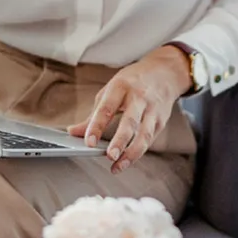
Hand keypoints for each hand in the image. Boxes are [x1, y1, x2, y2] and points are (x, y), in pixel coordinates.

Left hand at [70, 44, 193, 171]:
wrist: (164, 72)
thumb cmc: (132, 82)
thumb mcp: (110, 91)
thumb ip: (93, 114)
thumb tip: (73, 132)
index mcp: (121, 87)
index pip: (107, 108)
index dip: (97, 126)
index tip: (89, 142)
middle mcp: (139, 98)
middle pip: (130, 122)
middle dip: (120, 140)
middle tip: (110, 156)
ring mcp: (152, 110)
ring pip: (144, 134)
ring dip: (132, 152)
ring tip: (118, 165)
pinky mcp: (161, 121)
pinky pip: (150, 139)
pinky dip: (139, 152)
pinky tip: (128, 160)